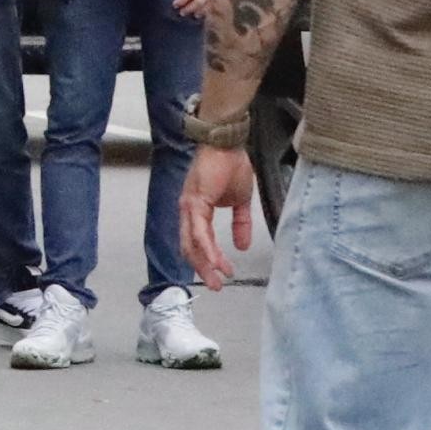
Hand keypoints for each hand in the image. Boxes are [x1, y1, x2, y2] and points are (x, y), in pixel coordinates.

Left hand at [180, 143, 259, 286]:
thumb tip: (243, 246)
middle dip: (203, 269)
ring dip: (205, 263)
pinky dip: (207, 248)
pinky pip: (198, 230)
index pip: (198, 243)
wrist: (229, 143)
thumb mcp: (240, 201)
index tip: (223, 275)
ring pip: (192, 243)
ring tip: (218, 278)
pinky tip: (216, 260)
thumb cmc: (231, 166)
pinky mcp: (195, 201)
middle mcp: (188, 211)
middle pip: (190, 248)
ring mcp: (189, 206)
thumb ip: (240, 224)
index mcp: (196, 211)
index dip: (209, 260)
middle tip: (216, 286)